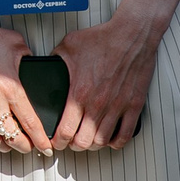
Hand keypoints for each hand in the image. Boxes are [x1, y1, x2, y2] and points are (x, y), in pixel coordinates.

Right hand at [0, 0, 53, 154]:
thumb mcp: (15, 43)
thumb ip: (29, 57)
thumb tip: (36, 65)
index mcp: (10, 88)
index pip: (31, 124)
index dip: (41, 140)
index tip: (46, 148)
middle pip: (13, 138)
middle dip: (25, 147)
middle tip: (29, 148)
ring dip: (4, 148)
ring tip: (9, 146)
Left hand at [51, 12, 161, 149]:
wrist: (131, 35)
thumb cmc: (101, 38)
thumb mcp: (68, 46)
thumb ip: (54, 60)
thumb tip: (45, 69)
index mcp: (80, 92)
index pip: (65, 130)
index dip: (57, 141)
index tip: (55, 141)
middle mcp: (98, 104)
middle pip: (83, 142)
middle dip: (73, 145)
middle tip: (69, 142)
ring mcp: (117, 107)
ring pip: (102, 141)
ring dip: (92, 145)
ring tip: (87, 140)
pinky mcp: (133, 106)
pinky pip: (125, 135)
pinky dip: (116, 142)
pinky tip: (109, 139)